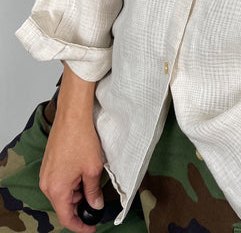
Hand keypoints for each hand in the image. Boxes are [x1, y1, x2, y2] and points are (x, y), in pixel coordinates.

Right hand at [39, 113, 103, 232]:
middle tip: (96, 200)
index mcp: (56, 189)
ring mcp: (46, 174)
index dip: (80, 225)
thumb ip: (93, 191)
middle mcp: (47, 184)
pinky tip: (83, 172)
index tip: (91, 227)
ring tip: (92, 180)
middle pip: (64, 205)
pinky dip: (71, 183)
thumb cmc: (81, 138)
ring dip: (77, 193)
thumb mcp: (92, 169)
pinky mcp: (49, 165)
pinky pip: (59, 182)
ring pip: (62, 193)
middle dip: (80, 206)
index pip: (67, 217)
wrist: (72, 116)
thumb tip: (95, 204)